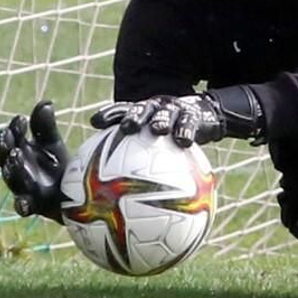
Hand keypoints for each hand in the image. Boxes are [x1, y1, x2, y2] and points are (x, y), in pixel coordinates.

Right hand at [0, 101, 70, 220]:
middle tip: (9, 135)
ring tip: (17, 154)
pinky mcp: (34, 206)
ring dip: (12, 167)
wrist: (72, 192)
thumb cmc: (55, 163)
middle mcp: (16, 170)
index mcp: (17, 152)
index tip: (22, 120)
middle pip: (4, 157)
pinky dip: (21, 205)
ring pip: (12, 179)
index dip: (12, 129)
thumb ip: (45, 125)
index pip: (8, 139)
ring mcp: (23, 188)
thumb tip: (46, 103)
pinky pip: (23, 207)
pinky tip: (23, 203)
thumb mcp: (51, 142)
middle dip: (5, 146)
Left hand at [90, 94, 230, 146]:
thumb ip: (134, 160)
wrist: (202, 116)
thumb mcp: (154, 147)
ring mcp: (174, 109)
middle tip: (128, 127)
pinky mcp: (192, 114)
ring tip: (159, 129)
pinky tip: (184, 142)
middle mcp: (156, 108)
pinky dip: (185, 130)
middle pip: (142, 109)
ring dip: (161, 120)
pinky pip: (189, 123)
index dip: (109, 115)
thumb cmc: (172, 138)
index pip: (122, 111)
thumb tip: (109, 190)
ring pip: (166, 113)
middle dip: (135, 116)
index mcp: (142, 112)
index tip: (96, 123)